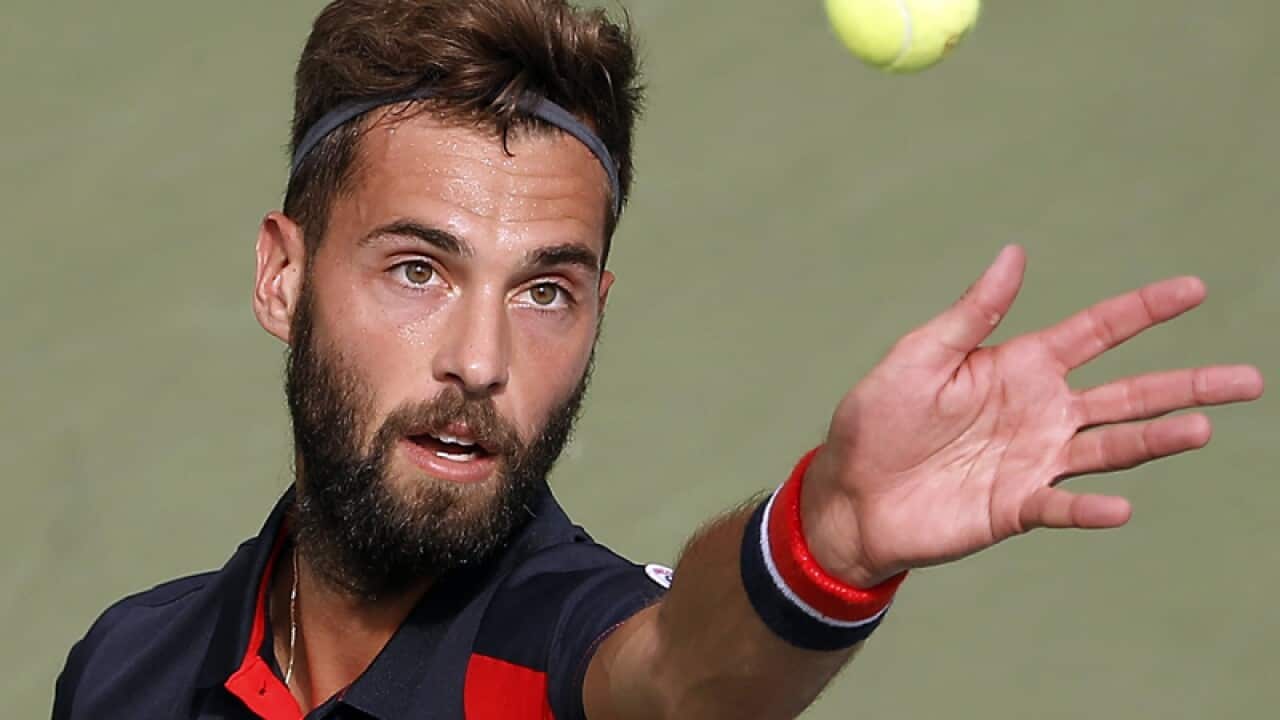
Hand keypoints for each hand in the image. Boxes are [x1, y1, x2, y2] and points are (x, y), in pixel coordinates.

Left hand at [801, 246, 1264, 587]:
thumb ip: (972, 315)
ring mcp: (1035, 461)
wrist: (850, 494)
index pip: (1096, 332)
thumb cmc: (877, 419)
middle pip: (1129, 393)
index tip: (1194, 289)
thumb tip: (1014, 253)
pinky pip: (1062, 506)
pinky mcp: (1016, 507)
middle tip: (1248, 378)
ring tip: (1202, 428)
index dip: (1143, 310)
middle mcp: (1041, 412)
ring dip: (1156, 439)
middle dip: (1187, 384)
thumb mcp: (919, 357)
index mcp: (1020, 366)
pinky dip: (1088, 508)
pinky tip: (1118, 507)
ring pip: (1112, 447)